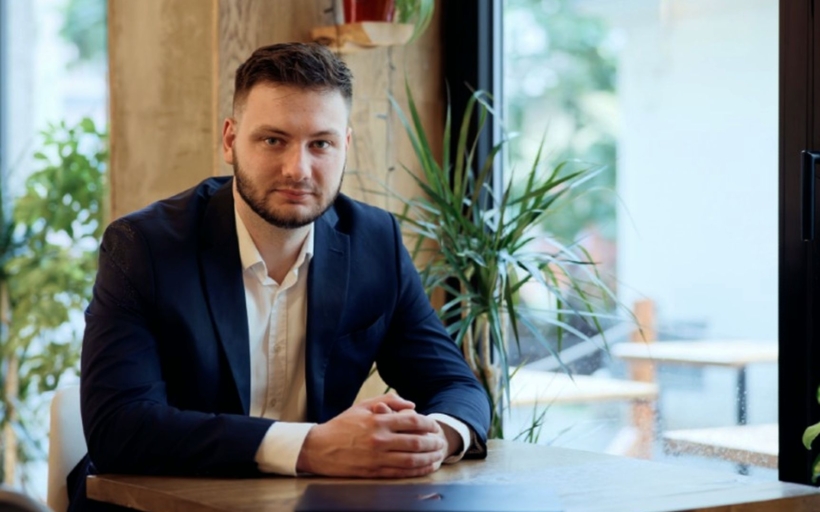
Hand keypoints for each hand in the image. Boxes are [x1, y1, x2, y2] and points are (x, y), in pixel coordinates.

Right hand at [296, 394, 447, 477]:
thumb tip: (412, 404)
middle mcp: (379, 439)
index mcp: (378, 420)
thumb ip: (388, 400)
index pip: (412, 420)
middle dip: (433, 442)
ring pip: (412, 459)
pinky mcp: (374, 471)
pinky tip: (425, 468)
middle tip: (441, 442)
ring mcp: (377, 457)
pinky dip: (417, 471)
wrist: (319, 448)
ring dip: (429, 458)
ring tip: (438, 456)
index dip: (428, 423)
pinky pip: (401, 472)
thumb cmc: (342, 425)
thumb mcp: (362, 405)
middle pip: (416, 441)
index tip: (434, 426)